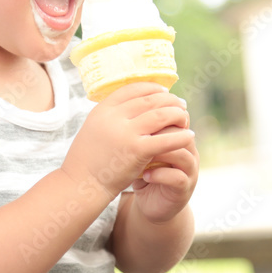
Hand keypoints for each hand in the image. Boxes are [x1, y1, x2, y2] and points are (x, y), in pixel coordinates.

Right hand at [62, 82, 193, 197]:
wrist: (82, 184)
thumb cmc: (89, 159)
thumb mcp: (94, 128)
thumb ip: (111, 116)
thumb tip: (132, 104)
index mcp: (103, 109)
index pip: (133, 89)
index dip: (152, 88)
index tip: (164, 91)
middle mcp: (114, 117)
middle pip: (150, 99)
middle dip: (169, 100)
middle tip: (181, 104)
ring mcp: (126, 133)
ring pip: (161, 115)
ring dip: (177, 114)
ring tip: (185, 118)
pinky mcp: (137, 151)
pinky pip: (166, 139)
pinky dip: (181, 136)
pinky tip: (189, 136)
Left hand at [132, 126, 198, 223]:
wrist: (152, 203)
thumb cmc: (145, 172)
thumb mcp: (143, 152)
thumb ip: (141, 136)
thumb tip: (123, 113)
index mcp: (180, 139)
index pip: (174, 120)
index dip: (157, 118)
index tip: (136, 119)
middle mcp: (189, 152)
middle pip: (180, 134)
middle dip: (159, 133)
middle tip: (139, 135)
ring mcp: (190, 171)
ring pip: (182, 155)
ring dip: (160, 153)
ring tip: (141, 155)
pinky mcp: (185, 189)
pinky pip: (177, 178)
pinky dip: (160, 175)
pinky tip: (145, 175)